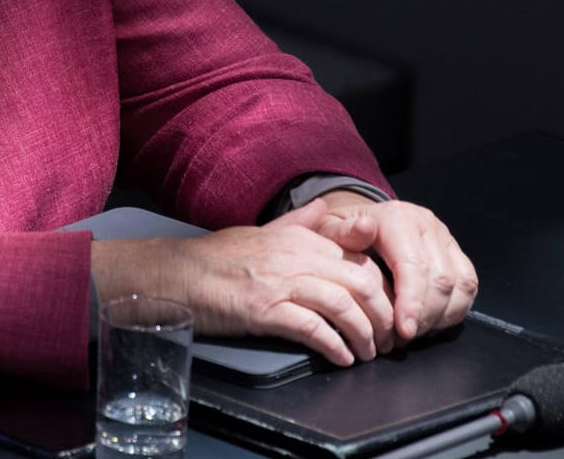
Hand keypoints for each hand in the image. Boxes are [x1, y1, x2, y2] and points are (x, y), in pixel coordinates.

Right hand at [93, 198, 395, 366]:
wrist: (177, 275)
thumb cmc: (217, 257)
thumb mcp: (262, 231)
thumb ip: (299, 221)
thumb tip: (324, 205)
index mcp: (299, 238)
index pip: (359, 258)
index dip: (380, 287)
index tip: (386, 309)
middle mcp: (295, 256)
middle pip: (359, 282)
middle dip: (381, 314)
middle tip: (386, 338)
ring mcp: (280, 282)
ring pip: (342, 305)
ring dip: (363, 334)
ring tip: (368, 353)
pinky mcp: (264, 310)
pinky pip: (312, 328)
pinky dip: (334, 345)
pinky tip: (341, 358)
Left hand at [309, 190, 477, 343]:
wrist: (358, 222)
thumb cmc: (341, 235)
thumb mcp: (329, 231)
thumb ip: (343, 234)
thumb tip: (364, 228)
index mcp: (397, 217)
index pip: (414, 265)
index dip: (412, 302)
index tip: (402, 331)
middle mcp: (426, 224)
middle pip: (441, 280)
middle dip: (424, 316)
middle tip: (401, 339)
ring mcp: (445, 238)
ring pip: (461, 285)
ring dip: (440, 317)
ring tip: (413, 332)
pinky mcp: (456, 253)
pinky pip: (468, 286)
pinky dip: (453, 311)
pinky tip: (429, 324)